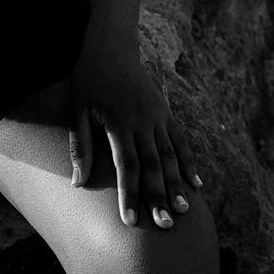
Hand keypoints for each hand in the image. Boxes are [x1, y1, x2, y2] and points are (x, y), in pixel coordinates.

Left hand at [66, 45, 202, 229]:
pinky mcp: (166, 113)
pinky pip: (181, 141)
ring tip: (182, 212)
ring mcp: (158, 116)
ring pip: (171, 156)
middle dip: (158, 197)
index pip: (126, 165)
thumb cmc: (88, 81)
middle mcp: (143, 121)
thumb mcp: (77, 109)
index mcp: (119, 121)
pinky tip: (197, 185)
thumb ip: (79, 146)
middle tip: (163, 226)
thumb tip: (77, 183)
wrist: (111, 47)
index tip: (129, 221)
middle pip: (153, 165)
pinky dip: (189, 163)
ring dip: (177, 185)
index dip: (128, 194)